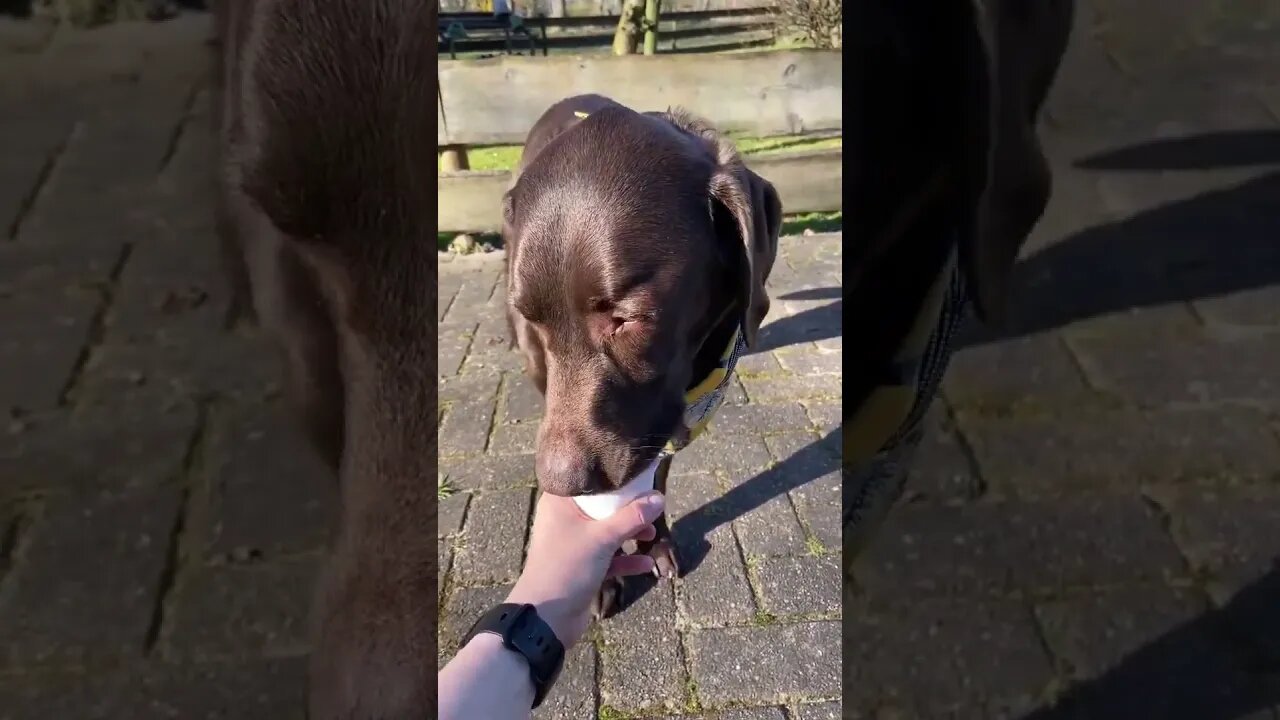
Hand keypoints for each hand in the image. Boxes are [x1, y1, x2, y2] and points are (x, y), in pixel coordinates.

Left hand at [505, 490, 664, 646]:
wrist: (546, 618)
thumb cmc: (567, 567)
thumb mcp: (602, 538)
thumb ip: (632, 517)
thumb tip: (659, 498)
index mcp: (559, 503)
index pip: (586, 478)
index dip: (611, 476)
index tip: (635, 473)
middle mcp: (564, 519)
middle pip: (601, 506)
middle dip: (627, 508)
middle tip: (651, 505)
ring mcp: (572, 544)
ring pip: (606, 531)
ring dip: (629, 533)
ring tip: (651, 534)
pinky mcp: (581, 567)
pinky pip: (607, 557)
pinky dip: (625, 559)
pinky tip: (645, 564)